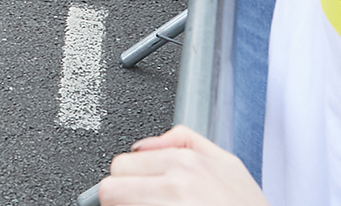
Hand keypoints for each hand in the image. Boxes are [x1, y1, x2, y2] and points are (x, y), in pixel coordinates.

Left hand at [99, 126, 266, 205]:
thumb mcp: (228, 165)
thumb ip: (186, 140)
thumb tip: (146, 142)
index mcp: (187, 162)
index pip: (125, 162)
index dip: (130, 179)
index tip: (140, 190)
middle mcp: (175, 185)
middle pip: (112, 186)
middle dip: (122, 196)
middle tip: (141, 204)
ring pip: (115, 205)